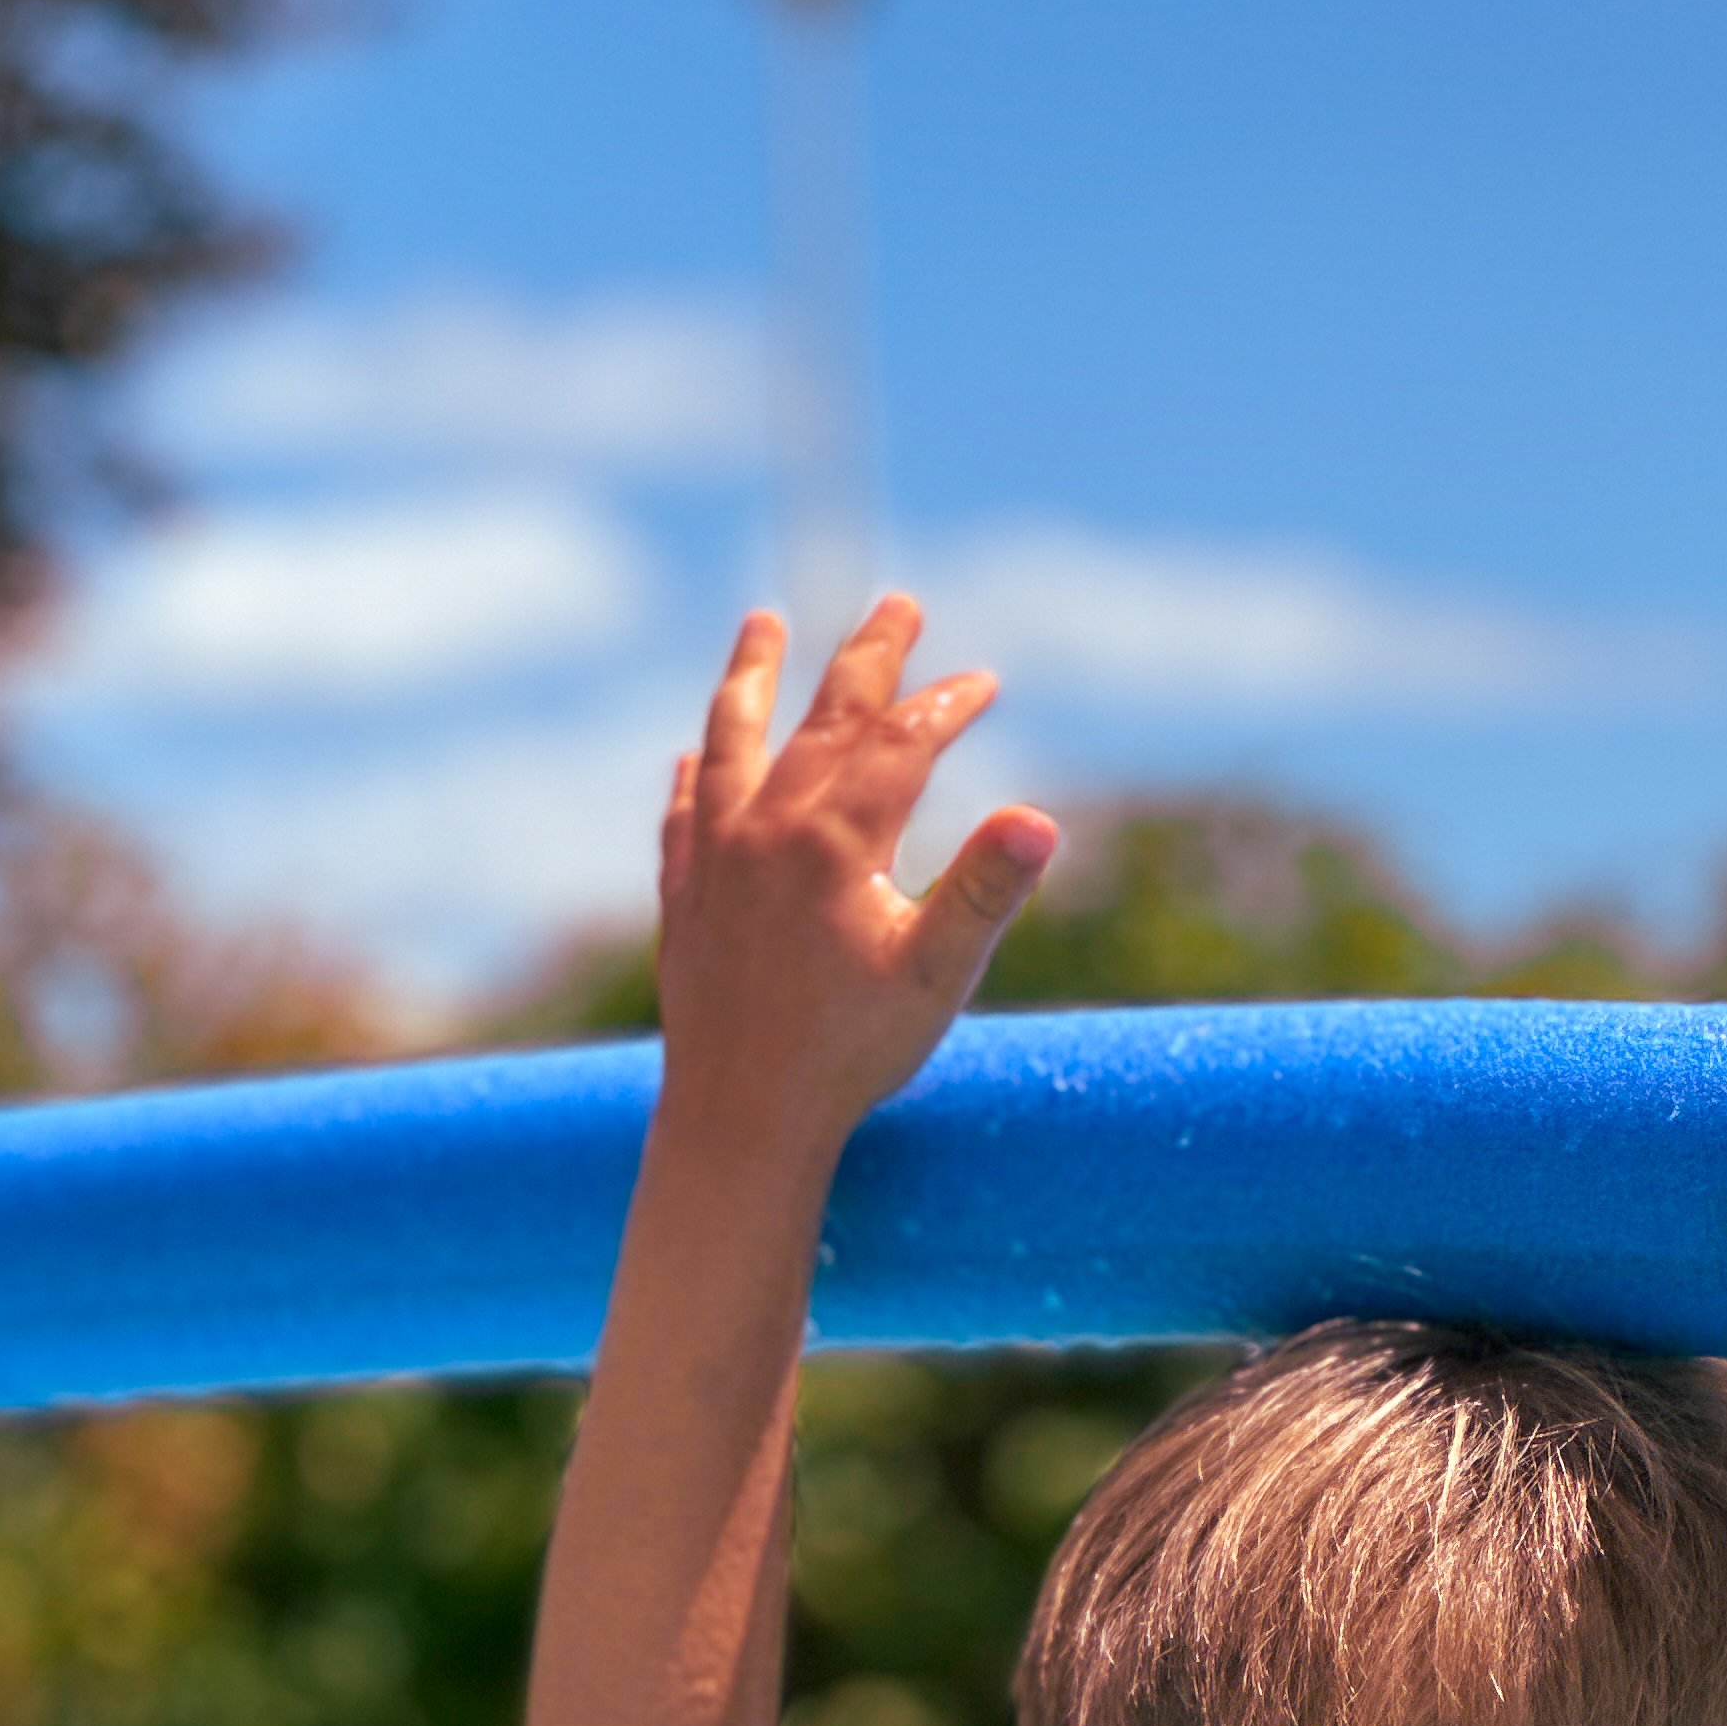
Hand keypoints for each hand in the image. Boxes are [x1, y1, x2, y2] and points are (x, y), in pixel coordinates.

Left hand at [654, 596, 1058, 1161]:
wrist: (740, 1119)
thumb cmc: (847, 1055)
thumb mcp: (936, 977)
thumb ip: (986, 891)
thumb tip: (1042, 819)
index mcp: (836, 840)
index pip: (901, 741)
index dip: (947, 704)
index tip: (985, 683)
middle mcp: (767, 829)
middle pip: (823, 718)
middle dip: (867, 657)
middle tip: (901, 605)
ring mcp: (716, 859)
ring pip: (732, 740)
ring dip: (751, 676)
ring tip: (760, 623)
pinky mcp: (685, 897)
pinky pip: (685, 813)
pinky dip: (696, 775)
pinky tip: (694, 756)